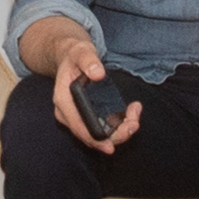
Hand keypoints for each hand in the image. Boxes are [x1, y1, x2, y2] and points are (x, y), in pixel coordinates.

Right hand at [19, 18, 139, 155]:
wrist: (71, 57)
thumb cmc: (75, 56)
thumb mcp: (81, 52)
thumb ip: (88, 61)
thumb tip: (97, 74)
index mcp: (63, 100)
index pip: (78, 126)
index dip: (94, 139)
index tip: (110, 147)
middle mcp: (68, 113)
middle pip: (91, 136)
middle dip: (115, 134)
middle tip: (134, 123)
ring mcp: (77, 117)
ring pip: (100, 134)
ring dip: (121, 129)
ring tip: (135, 112)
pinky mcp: (87, 116)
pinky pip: (103, 128)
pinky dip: (119, 124)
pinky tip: (130, 111)